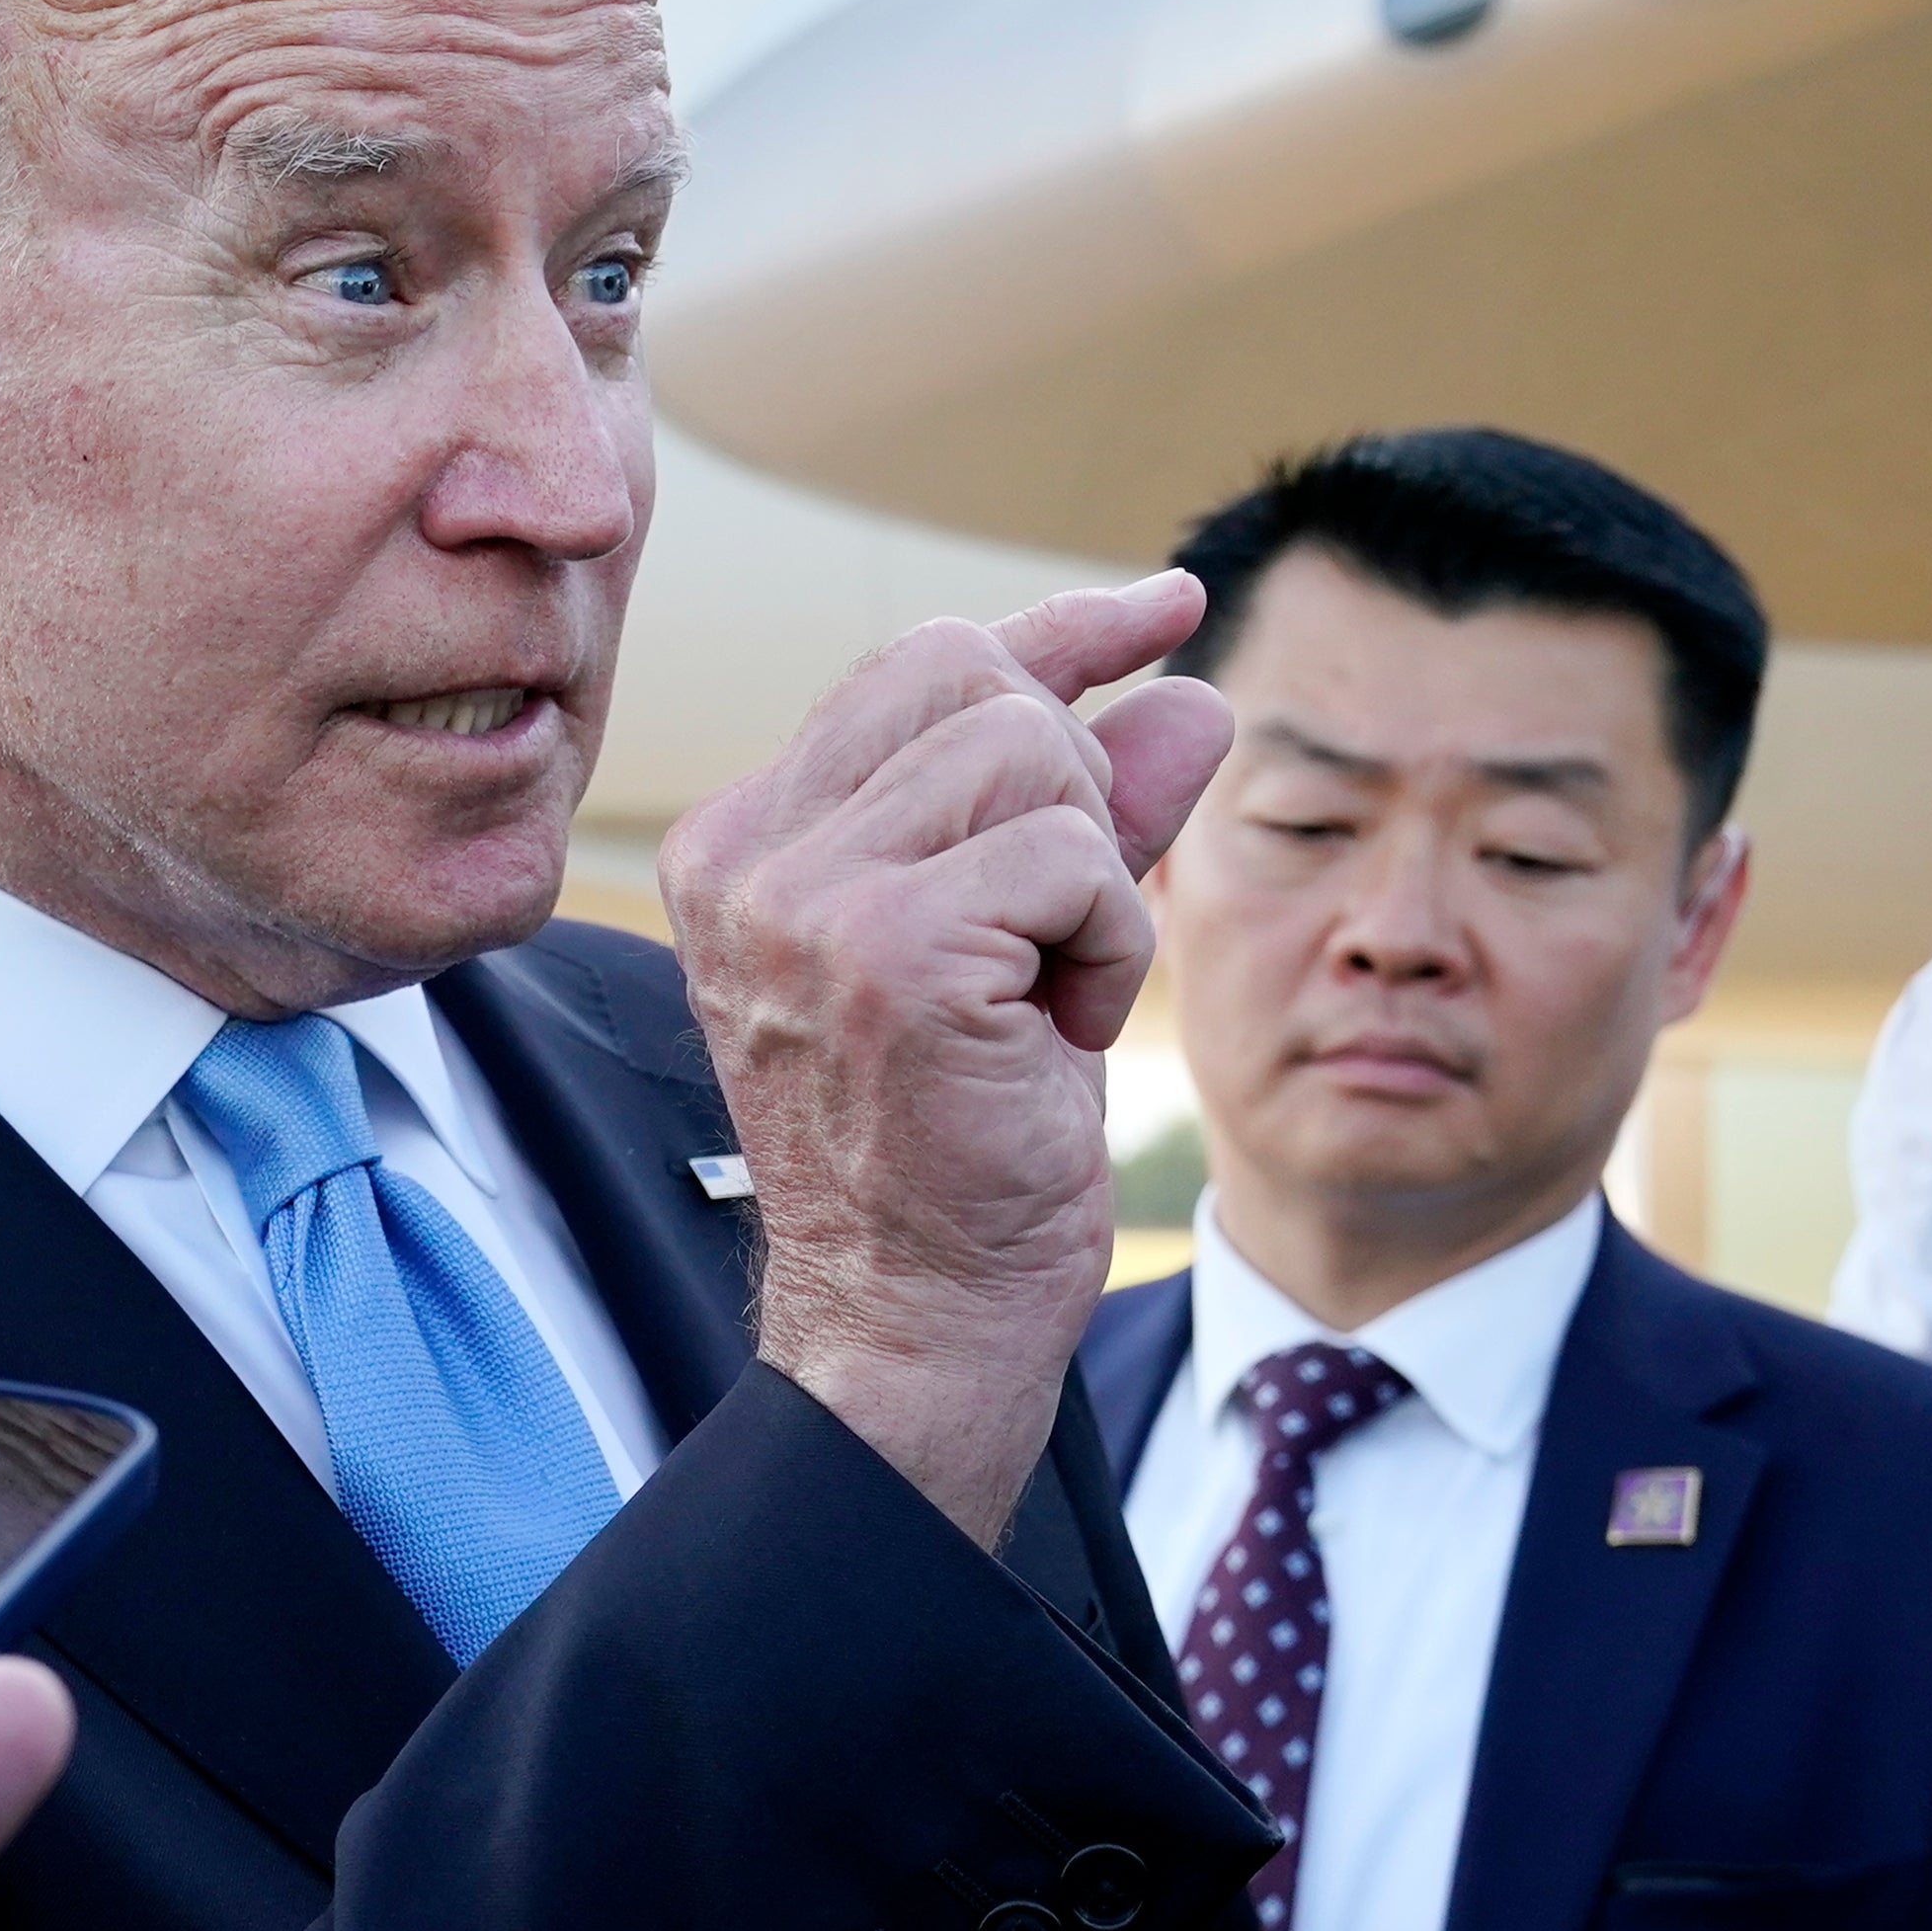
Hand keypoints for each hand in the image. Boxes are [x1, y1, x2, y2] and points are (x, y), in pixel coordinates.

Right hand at [661, 570, 1230, 1541]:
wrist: (918, 1323)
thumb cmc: (965, 1153)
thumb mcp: (1026, 948)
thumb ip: (1092, 811)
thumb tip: (1188, 683)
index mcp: (744, 844)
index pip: (916, 667)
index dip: (1058, 633)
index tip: (1165, 607)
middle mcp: (746, 855)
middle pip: (974, 679)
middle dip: (1073, 788)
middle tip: (1060, 935)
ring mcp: (804, 900)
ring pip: (1031, 752)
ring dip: (1093, 879)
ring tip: (1048, 999)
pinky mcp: (888, 951)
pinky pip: (1073, 855)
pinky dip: (1109, 941)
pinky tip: (1060, 1033)